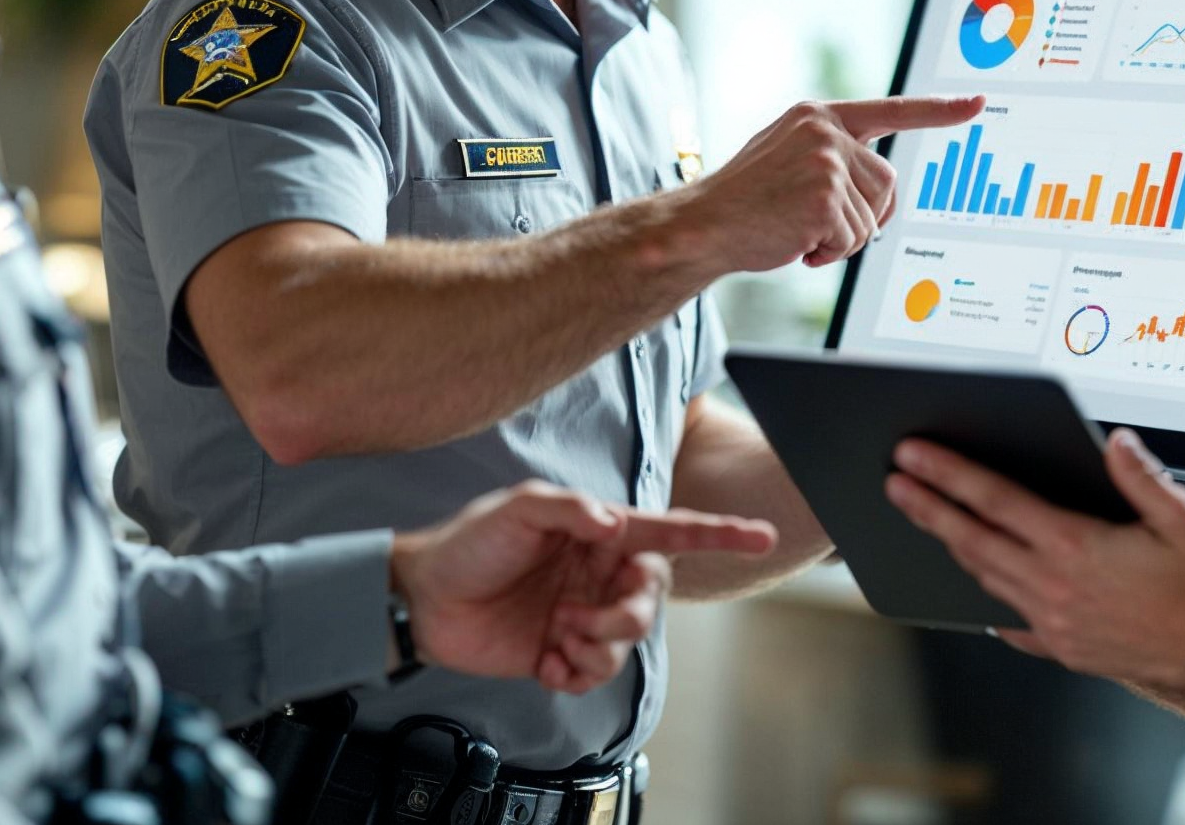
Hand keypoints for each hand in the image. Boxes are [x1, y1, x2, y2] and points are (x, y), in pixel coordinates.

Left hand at [391, 482, 776, 694]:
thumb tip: (615, 524)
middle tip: (579, 617)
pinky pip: (596, 676)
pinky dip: (575, 675)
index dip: (720, 532)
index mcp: (600, 533)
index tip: (762, 534)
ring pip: (628, 643)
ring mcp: (584, 614)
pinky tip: (545, 661)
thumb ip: (567, 509)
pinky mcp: (563, 653)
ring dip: (597, 646)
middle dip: (627, 616)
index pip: (670, 531)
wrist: (423, 600)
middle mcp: (599, 573)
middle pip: (651, 600)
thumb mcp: (514, 509)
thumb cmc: (469, 543)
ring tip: (557, 634)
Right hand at [686, 96, 984, 270]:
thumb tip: (879, 185)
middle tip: (816, 225)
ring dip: (841, 238)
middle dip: (863, 216)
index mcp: (819, 116)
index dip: (938, 112)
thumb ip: (832, 156)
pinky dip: (828, 253)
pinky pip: (853, 239)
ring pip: (872, 218)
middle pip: (887, 184)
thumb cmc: (744, 200)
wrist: (702, 224)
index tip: (978, 104)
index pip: (890, 110)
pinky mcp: (826, 196)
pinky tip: (795, 242)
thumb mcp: (787, 157)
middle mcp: (826, 131)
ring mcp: (827, 161)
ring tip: (797, 230)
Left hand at [885, 430, 1184, 693]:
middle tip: (893, 483)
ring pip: (986, 578)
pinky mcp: (1064, 649)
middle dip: (927, 508)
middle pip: (973, 540)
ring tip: (923, 518)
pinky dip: (990, 597)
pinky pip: (1012, 620)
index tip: (912, 456)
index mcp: (1076, 547)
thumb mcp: (1180, 515)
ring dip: (951, 546)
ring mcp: (1055, 623)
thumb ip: (1139, 474)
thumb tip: (1114, 439)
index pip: (994, 501)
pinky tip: (977, 581)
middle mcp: (1055, 587)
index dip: (948, 475)